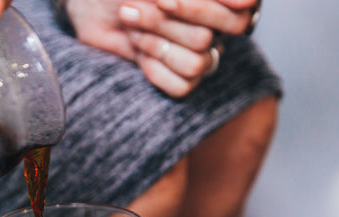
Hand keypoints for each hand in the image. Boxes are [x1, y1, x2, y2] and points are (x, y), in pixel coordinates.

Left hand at [112, 0, 258, 96]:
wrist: (91, 0)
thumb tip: (247, 1)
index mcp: (221, 0)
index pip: (240, 12)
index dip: (200, 9)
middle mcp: (215, 25)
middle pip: (207, 38)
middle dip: (164, 23)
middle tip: (129, 7)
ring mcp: (198, 53)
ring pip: (197, 64)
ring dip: (154, 43)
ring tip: (129, 22)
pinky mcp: (178, 77)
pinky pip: (182, 86)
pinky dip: (153, 67)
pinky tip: (135, 49)